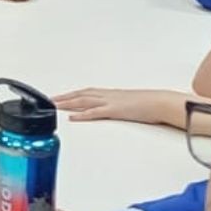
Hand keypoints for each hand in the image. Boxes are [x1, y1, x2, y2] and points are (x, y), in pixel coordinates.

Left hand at [53, 88, 187, 129]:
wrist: (162, 102)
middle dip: (64, 97)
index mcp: (111, 94)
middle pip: (81, 94)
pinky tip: (72, 118)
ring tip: (54, 106)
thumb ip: (120, 106)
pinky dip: (83, 115)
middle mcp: (108, 95)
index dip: (72, 94)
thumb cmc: (150, 104)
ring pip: (84, 101)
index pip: (87, 92)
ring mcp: (111, 102)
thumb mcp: (131, 104)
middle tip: (49, 100)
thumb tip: (115, 111)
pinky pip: (95, 112)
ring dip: (67, 103)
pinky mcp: (115, 111)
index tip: (60, 97)